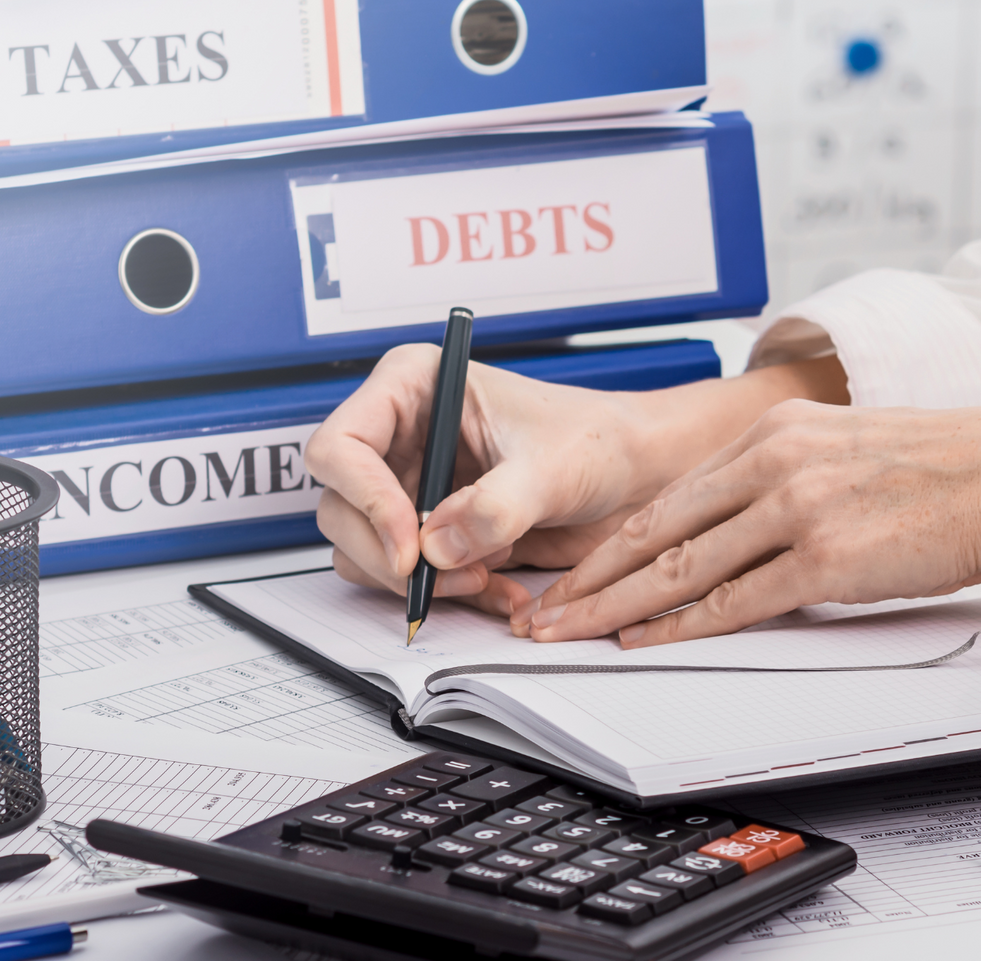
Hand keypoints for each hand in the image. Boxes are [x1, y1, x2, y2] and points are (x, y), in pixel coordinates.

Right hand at [303, 347, 849, 618]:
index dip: (364, 499)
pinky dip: (444, 593)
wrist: (640, 478)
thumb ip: (495, 505)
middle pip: (340, 507)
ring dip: (416, 579)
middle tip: (438, 577)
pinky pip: (407, 577)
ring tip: (481, 578)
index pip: (341, 445)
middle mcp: (402, 436)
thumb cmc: (600, 440)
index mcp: (415, 387)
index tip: (409, 542)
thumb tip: (437, 546)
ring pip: (363, 549)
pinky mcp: (432, 531)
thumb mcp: (552, 466)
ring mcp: (412, 486)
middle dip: (387, 553)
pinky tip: (498, 589)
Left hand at [514, 400, 980, 645]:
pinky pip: (736, 599)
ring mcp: (796, 507)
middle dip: (586, 578)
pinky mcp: (827, 557)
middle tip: (537, 612)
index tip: (564, 569)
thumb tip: (728, 537)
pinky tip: (644, 640)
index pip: (666, 497)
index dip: (605, 540)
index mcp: (769, 431)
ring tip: (569, 635)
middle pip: (654, 530)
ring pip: (681, 567)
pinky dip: (681, 624)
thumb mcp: (840, 452)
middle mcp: (772, 461)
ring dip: (615, 608)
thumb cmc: (939, 471)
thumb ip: (778, 483)